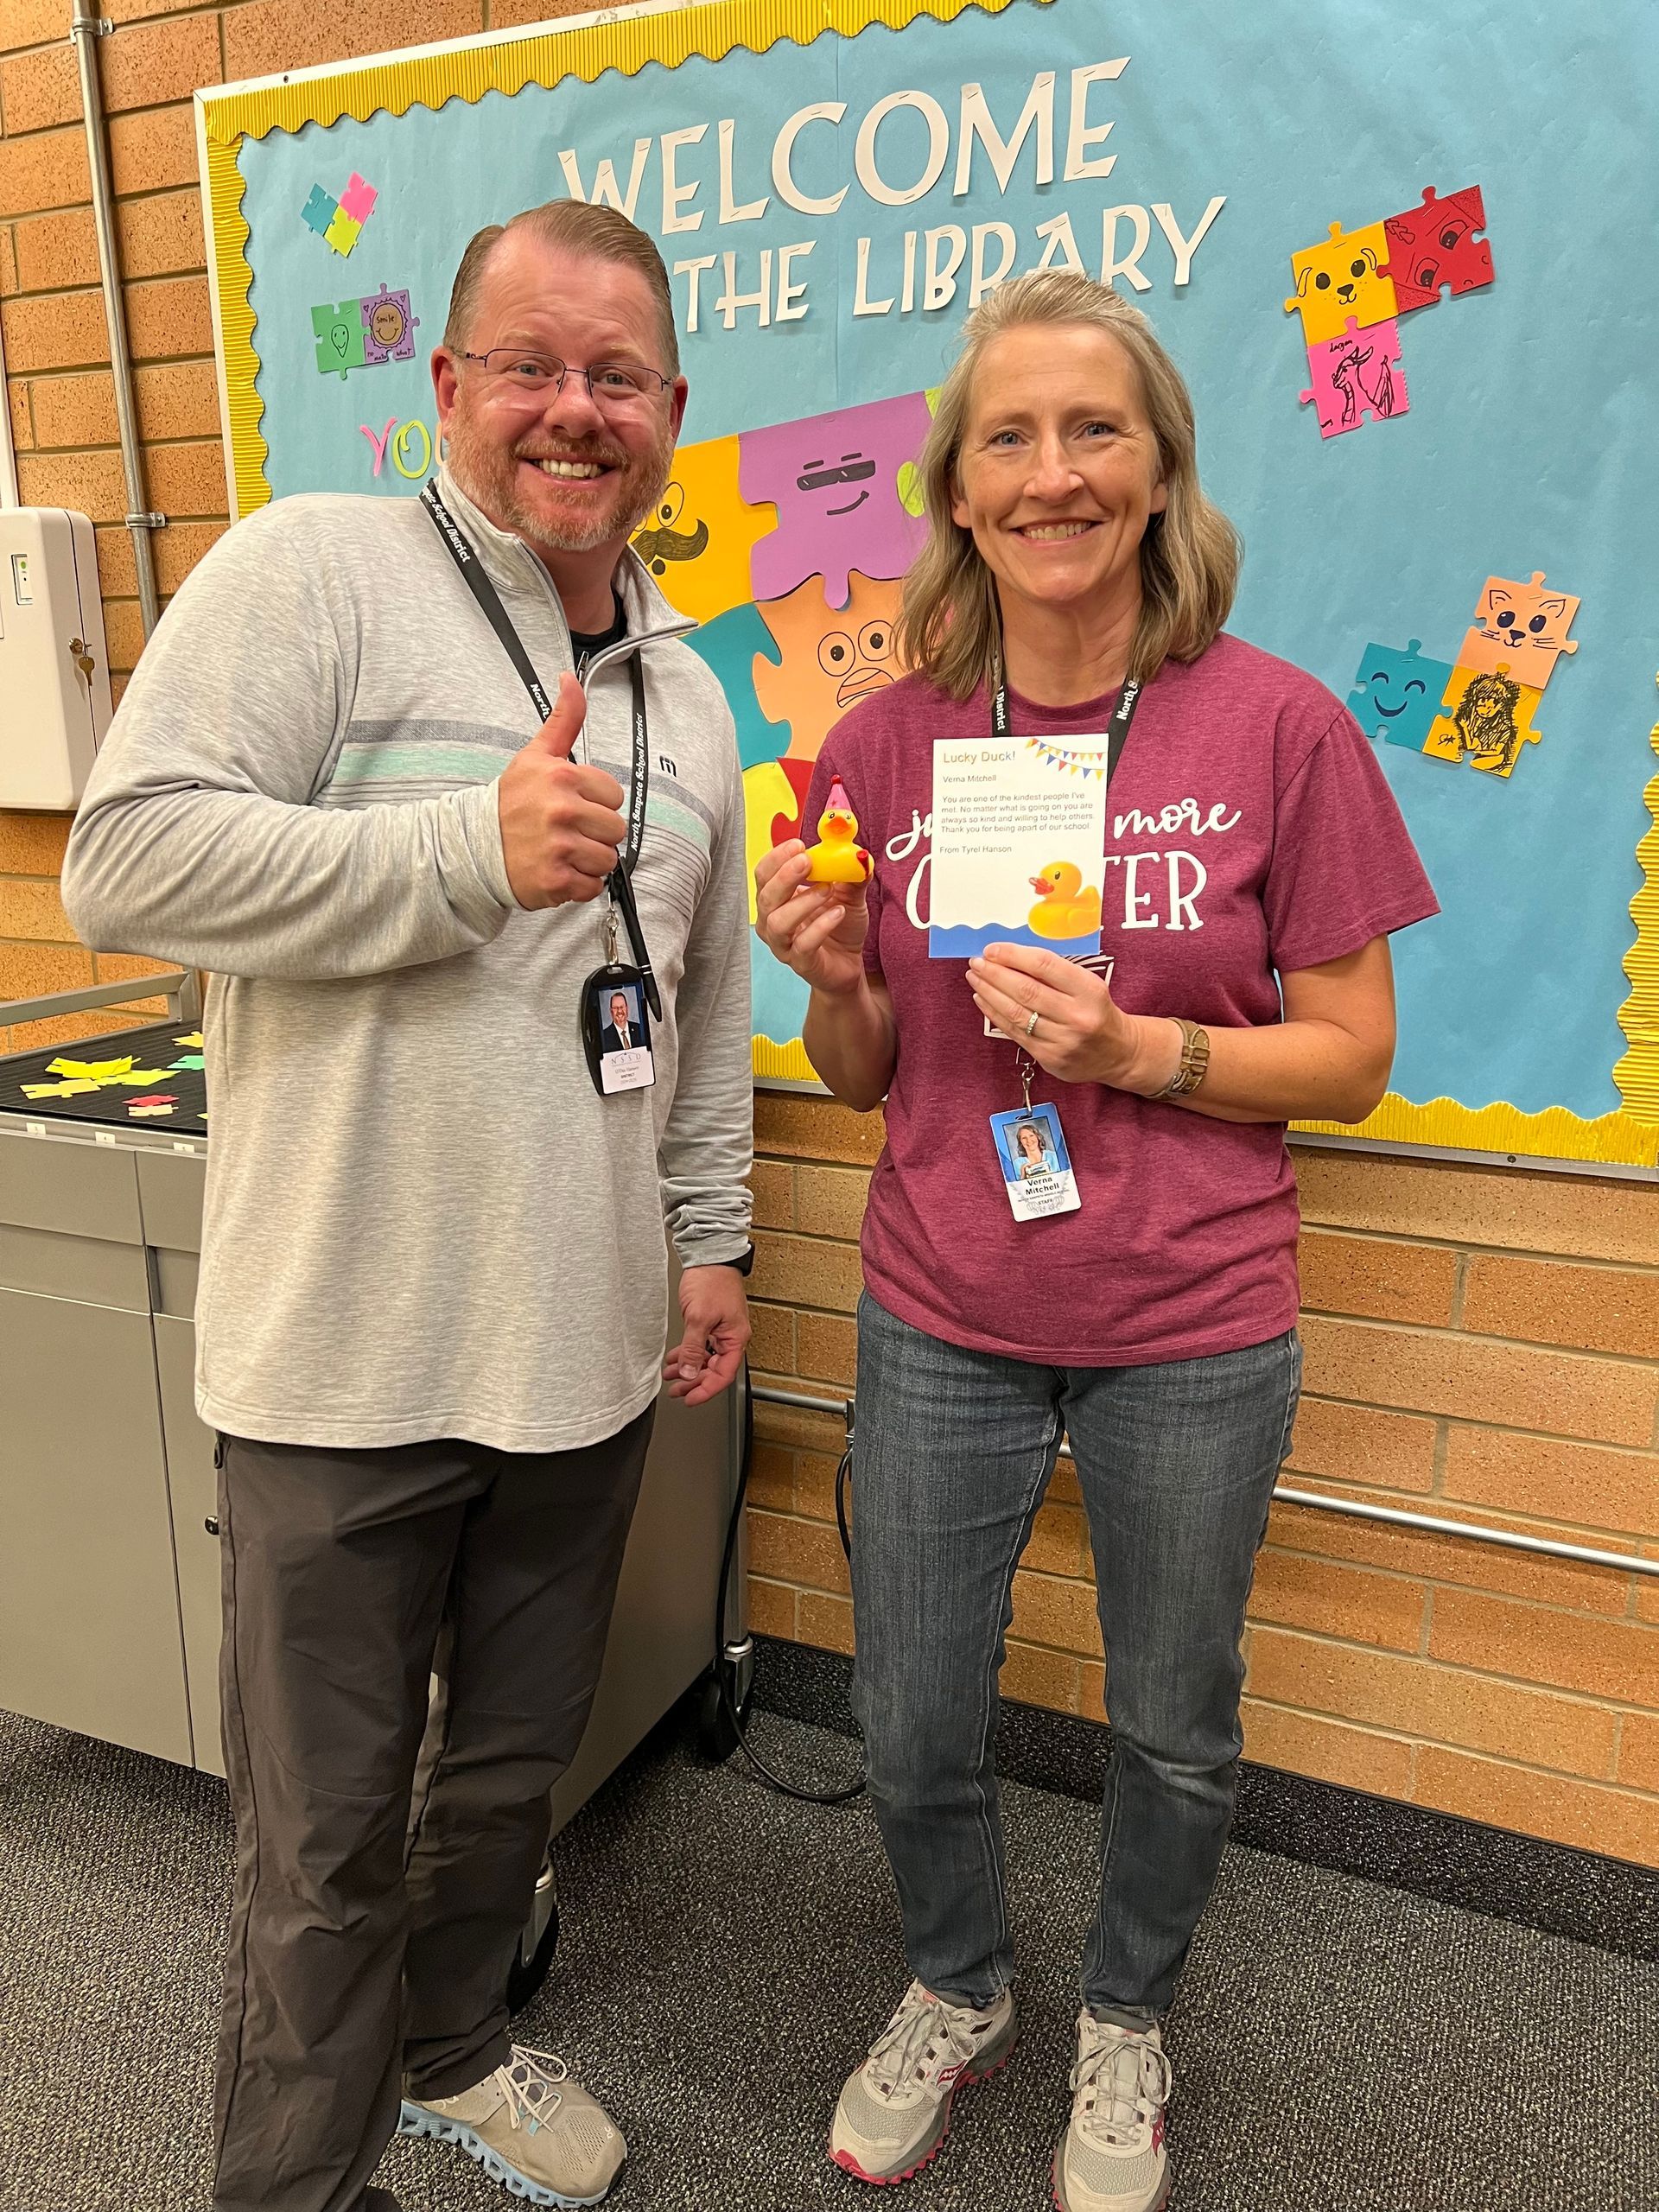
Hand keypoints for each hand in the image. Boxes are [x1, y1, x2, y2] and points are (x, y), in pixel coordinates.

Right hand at [497, 671, 628, 908]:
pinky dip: (578, 885)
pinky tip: (557, 870)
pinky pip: (592, 887)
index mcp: (562, 778)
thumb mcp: (536, 755)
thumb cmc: (510, 802)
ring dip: (589, 860)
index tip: (570, 805)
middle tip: (566, 831)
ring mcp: (559, 847)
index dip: (596, 803)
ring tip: (561, 851)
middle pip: (615, 829)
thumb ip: (564, 719)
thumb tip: (571, 678)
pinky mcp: (556, 881)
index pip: (614, 796)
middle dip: (595, 833)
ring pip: (607, 859)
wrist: (473, 847)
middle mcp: (562, 811)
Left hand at [665, 1264, 750, 1403]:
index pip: (723, 1374)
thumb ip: (692, 1349)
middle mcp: (731, 1337)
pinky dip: (686, 1355)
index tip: (689, 1398)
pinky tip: (674, 1359)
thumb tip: (688, 1373)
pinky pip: (700, 1347)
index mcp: (735, 1338)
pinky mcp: (711, 1323)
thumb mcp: (698, 1318)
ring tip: (670, 1376)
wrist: (709, 1256)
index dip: (706, 1390)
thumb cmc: (712, 1280)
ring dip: (687, 1370)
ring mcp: (721, 1331)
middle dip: (694, 1382)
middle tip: (676, 1390)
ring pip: (705, 1360)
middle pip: (714, 1370)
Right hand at [754, 841, 869, 997]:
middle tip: (807, 860)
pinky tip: (838, 913)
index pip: (764, 874)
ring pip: (778, 922)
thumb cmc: (839, 926)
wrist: (849, 963)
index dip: (776, 858)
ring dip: (802, 902)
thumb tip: (859, 854)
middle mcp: (772, 921)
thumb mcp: (849, 894)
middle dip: (784, 876)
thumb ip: (851, 874)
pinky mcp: (801, 963)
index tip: (798, 845)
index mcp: (777, 898)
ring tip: (827, 889)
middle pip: (765, 896)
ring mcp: (784, 945)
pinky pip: (803, 945)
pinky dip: (820, 926)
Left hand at [967, 943, 1181, 1093]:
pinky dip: (995, 1014)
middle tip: (976, 962)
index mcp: (1089, 990)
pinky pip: (1015, 1033)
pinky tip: (983, 1000)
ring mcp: (1062, 1040)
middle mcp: (1077, 1016)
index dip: (1013, 955)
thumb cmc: (1097, 1011)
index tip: (992, 949)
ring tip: (975, 978)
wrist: (1118, 1052)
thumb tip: (1009, 956)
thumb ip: (1055, 973)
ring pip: (1016, 1013)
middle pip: (1026, 990)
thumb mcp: (1088, 985)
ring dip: (989, 993)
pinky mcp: (1050, 1058)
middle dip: (995, 973)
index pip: (1044, 966)